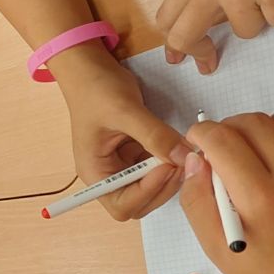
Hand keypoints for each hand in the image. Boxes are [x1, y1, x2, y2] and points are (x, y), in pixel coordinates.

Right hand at [59, 53, 190, 219]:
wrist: (91, 68)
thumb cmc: (95, 89)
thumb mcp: (125, 110)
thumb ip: (155, 135)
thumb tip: (183, 156)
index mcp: (95, 173)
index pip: (122, 204)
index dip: (147, 191)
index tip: (167, 165)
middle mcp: (108, 176)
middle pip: (140, 203)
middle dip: (162, 186)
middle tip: (181, 160)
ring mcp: (123, 166)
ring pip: (153, 188)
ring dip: (170, 175)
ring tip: (182, 150)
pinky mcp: (136, 155)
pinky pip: (157, 168)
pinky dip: (170, 161)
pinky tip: (177, 144)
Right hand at [179, 112, 273, 273]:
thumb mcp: (219, 252)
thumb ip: (197, 202)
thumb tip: (195, 160)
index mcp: (261, 201)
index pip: (222, 140)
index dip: (201, 134)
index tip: (198, 142)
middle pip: (252, 122)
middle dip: (227, 128)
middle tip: (222, 149)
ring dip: (259, 130)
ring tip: (254, 155)